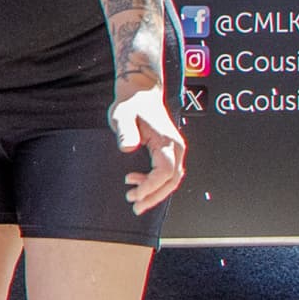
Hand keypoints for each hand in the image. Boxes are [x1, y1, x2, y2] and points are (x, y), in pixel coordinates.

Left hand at [113, 86, 189, 213]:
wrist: (140, 93)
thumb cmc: (131, 104)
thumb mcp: (122, 115)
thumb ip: (126, 131)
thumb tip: (128, 147)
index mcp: (167, 140)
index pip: (165, 171)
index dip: (150, 186)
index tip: (134, 194)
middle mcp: (176, 147)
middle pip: (173, 180)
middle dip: (154, 196)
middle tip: (135, 206)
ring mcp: (175, 149)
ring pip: (172, 179)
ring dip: (155, 192)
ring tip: (133, 198)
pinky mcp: (169, 151)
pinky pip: (167, 173)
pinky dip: (155, 183)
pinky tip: (136, 182)